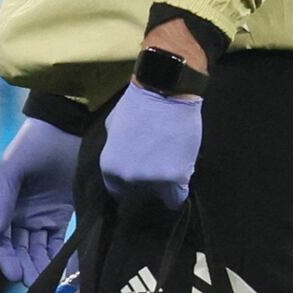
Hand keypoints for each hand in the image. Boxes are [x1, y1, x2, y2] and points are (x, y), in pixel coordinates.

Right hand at [0, 116, 79, 280]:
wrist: (68, 129)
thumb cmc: (35, 144)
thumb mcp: (13, 168)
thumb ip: (3, 200)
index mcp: (5, 204)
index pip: (1, 239)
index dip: (5, 258)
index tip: (15, 275)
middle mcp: (21, 214)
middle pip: (19, 249)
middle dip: (25, 268)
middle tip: (35, 288)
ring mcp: (42, 216)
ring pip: (38, 250)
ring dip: (41, 268)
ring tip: (48, 286)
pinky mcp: (63, 215)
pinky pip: (59, 242)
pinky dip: (59, 258)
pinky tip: (63, 272)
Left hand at [99, 85, 202, 211]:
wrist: (164, 93)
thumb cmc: (137, 106)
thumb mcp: (113, 127)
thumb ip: (115, 149)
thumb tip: (122, 160)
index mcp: (110, 168)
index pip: (118, 193)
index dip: (130, 188)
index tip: (139, 181)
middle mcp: (128, 179)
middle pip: (139, 197)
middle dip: (147, 187)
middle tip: (157, 170)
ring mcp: (152, 181)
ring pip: (161, 198)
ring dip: (165, 187)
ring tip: (171, 168)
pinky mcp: (175, 178)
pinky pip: (178, 197)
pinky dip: (181, 190)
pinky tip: (182, 177)